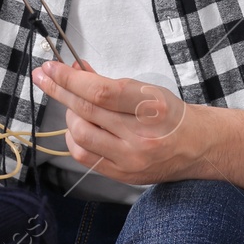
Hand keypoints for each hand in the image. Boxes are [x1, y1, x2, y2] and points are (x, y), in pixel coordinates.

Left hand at [31, 60, 206, 183]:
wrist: (198, 147)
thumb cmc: (171, 115)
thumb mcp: (146, 90)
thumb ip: (109, 83)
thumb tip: (74, 71)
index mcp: (150, 108)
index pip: (100, 92)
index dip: (69, 79)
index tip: (51, 68)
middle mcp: (141, 136)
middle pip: (86, 112)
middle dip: (59, 91)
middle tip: (44, 77)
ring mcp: (131, 159)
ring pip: (80, 135)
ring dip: (69, 116)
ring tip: (73, 105)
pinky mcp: (123, 175)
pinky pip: (84, 156)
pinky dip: (74, 138)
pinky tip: (77, 128)